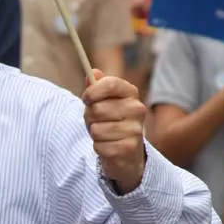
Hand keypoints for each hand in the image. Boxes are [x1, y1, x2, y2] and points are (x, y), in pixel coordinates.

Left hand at [82, 69, 146, 193]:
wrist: (126, 152)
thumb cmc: (110, 122)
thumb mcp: (101, 102)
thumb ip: (96, 87)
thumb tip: (93, 72)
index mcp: (130, 93)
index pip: (109, 83)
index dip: (92, 91)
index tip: (86, 99)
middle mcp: (137, 109)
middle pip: (98, 109)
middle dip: (90, 117)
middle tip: (96, 121)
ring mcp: (135, 129)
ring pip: (97, 129)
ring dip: (94, 134)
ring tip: (103, 134)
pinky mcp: (129, 148)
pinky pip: (99, 146)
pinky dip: (98, 148)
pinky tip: (108, 146)